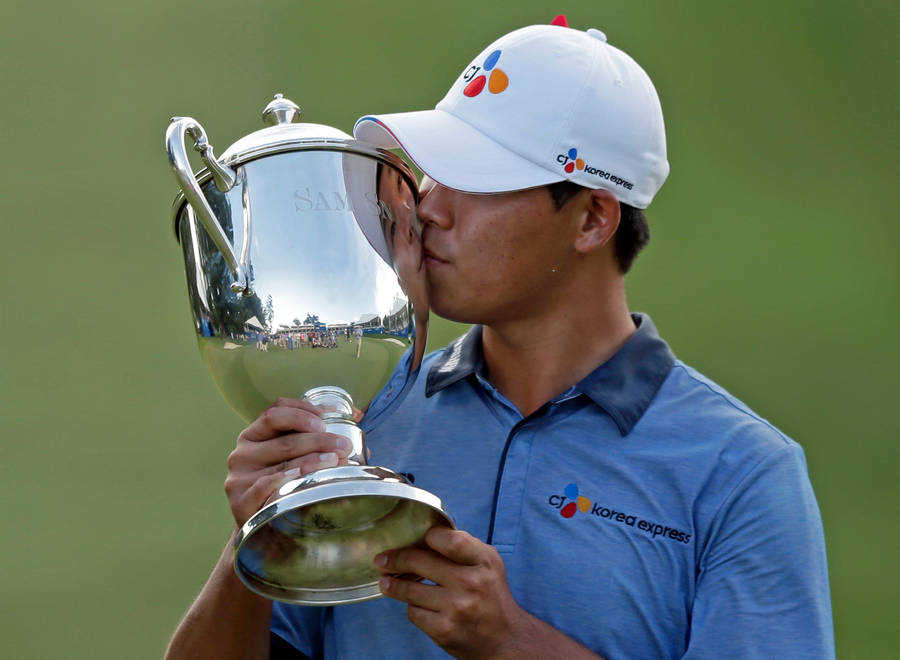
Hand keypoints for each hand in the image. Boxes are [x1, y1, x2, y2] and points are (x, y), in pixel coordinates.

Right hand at [224, 397, 352, 526]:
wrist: (261, 530)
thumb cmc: (282, 487)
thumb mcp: (291, 459)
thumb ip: (314, 442)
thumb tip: (360, 428)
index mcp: (253, 436)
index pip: (275, 413)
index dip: (302, 411)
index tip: (326, 419)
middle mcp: (242, 453)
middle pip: (285, 439)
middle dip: (319, 439)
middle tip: (343, 445)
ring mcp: (239, 477)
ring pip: (281, 462)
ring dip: (312, 459)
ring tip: (335, 460)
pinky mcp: (239, 501)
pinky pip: (265, 486)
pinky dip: (285, 479)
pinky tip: (301, 477)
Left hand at [374, 527, 531, 658]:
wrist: (505, 640)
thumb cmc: (491, 595)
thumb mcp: (488, 564)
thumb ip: (462, 546)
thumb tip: (424, 537)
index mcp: (484, 561)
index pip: (449, 539)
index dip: (428, 536)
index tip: (416, 538)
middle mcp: (471, 582)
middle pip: (418, 561)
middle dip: (395, 559)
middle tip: (382, 559)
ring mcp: (456, 608)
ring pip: (409, 589)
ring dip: (394, 585)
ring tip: (386, 582)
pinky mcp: (443, 630)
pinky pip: (413, 612)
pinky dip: (413, 608)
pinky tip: (418, 606)